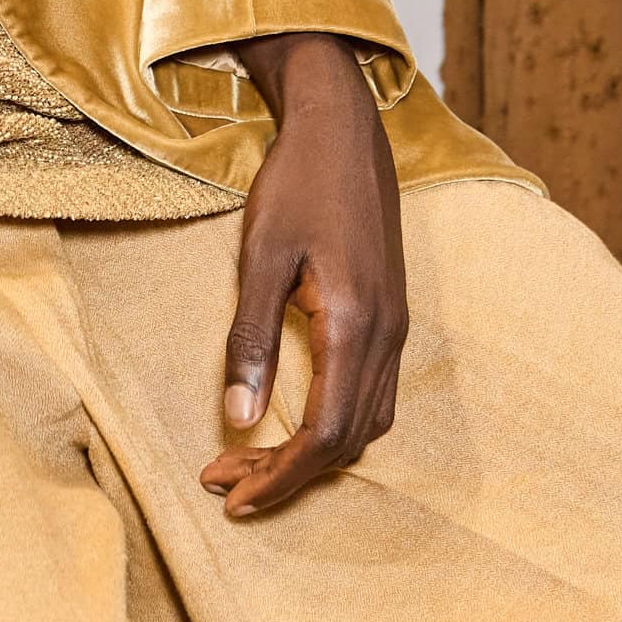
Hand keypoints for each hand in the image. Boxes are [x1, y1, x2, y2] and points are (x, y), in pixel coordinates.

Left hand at [198, 31, 406, 518]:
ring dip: (312, 453)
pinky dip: (335, 422)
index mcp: (354, 325)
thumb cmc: (296, 181)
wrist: (344, 126)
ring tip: (249, 454)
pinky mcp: (391, 313)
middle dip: (288, 473)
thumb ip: (250, 338)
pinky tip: (294, 415)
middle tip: (225, 478)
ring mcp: (396, 326)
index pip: (324, 437)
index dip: (280, 477)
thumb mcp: (260, 253)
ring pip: (366, 423)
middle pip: (347, 442)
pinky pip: (373, 393)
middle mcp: (386, 335)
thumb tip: (240, 419)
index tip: (232, 495)